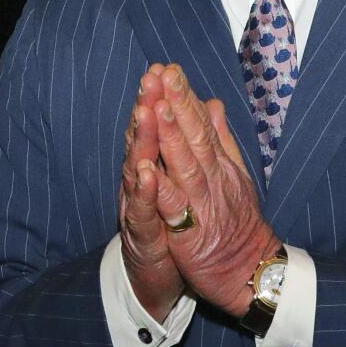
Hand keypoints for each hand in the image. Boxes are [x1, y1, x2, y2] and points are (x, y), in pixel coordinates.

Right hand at [119, 64, 184, 322]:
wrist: (165, 279)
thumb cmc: (179, 227)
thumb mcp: (187, 182)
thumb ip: (194, 142)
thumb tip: (209, 104)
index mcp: (158, 166)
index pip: (158, 126)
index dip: (160, 97)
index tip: (166, 68)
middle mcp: (142, 180)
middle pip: (143, 139)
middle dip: (147, 107)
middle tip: (150, 77)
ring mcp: (138, 206)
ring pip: (137, 169)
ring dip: (140, 140)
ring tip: (144, 112)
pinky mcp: (140, 235)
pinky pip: (140, 211)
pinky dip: (142, 191)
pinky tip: (145, 172)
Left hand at [152, 64, 280, 318]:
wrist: (252, 273)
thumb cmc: (238, 224)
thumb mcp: (235, 176)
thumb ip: (221, 139)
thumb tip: (213, 102)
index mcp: (220, 165)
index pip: (201, 124)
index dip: (185, 96)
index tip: (170, 68)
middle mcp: (214, 179)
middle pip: (195, 136)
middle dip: (178, 103)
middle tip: (164, 73)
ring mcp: (203, 204)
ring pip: (186, 166)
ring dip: (172, 136)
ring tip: (158, 107)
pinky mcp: (190, 233)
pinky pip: (174, 209)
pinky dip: (161, 188)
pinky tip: (148, 169)